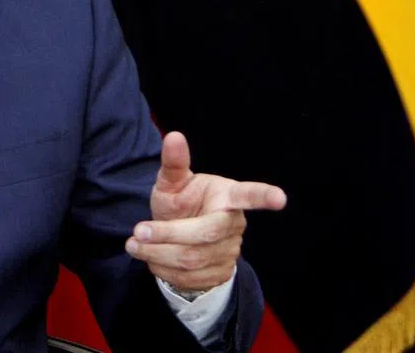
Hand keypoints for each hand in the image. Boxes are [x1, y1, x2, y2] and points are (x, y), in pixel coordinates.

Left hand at [126, 131, 285, 293]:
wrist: (179, 239)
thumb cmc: (180, 204)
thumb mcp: (172, 183)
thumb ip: (173, 163)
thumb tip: (173, 136)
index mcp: (226, 196)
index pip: (247, 195)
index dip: (263, 196)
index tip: (280, 198)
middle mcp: (233, 223)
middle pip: (205, 233)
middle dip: (167, 234)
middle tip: (138, 232)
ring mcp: (230, 251)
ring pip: (192, 259)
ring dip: (157, 254)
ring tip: (134, 245)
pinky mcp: (220, 273)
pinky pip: (188, 277)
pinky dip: (162, 269)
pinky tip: (150, 258)